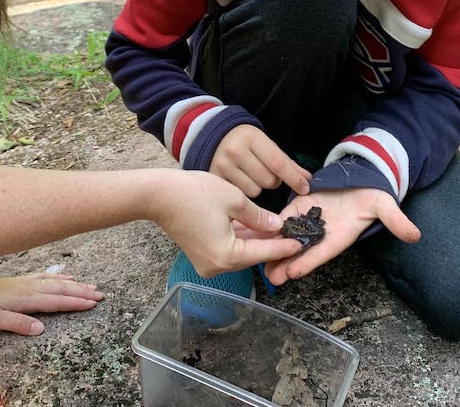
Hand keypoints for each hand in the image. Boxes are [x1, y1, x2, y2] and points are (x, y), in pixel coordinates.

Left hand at [0, 271, 104, 335]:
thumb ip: (17, 323)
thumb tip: (40, 329)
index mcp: (26, 299)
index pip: (56, 302)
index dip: (75, 303)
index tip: (92, 303)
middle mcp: (31, 288)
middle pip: (62, 290)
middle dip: (82, 293)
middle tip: (101, 295)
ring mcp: (29, 283)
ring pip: (57, 282)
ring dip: (76, 285)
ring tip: (92, 286)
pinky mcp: (25, 280)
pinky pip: (48, 276)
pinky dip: (61, 277)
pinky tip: (69, 276)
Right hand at [151, 170, 303, 276]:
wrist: (158, 194)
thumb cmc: (192, 194)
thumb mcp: (233, 200)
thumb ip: (259, 217)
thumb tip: (275, 226)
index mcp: (226, 256)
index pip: (263, 252)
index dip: (283, 245)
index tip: (301, 242)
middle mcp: (216, 266)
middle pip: (252, 254)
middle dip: (271, 242)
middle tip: (292, 231)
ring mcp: (207, 262)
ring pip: (240, 251)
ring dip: (256, 239)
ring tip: (277, 227)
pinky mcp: (201, 254)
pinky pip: (227, 248)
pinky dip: (240, 238)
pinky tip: (255, 227)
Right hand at [210, 124, 310, 197]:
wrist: (212, 136)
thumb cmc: (244, 140)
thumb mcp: (264, 143)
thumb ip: (285, 161)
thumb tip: (306, 178)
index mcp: (251, 137)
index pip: (278, 163)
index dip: (294, 178)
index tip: (305, 188)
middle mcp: (235, 150)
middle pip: (268, 181)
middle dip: (273, 181)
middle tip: (265, 172)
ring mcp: (222, 165)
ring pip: (255, 191)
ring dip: (258, 187)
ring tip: (250, 175)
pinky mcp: (215, 179)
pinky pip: (240, 196)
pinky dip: (244, 191)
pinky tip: (239, 180)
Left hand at [264, 188, 419, 284]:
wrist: (360, 179)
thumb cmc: (371, 194)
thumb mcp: (384, 205)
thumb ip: (395, 220)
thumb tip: (415, 234)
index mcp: (339, 235)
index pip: (322, 252)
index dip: (309, 262)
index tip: (294, 273)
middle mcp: (321, 232)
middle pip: (301, 251)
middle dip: (286, 263)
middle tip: (270, 277)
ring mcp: (308, 220)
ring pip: (288, 238)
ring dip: (274, 249)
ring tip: (258, 263)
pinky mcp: (298, 206)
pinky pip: (282, 218)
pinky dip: (270, 228)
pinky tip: (255, 235)